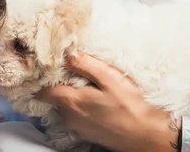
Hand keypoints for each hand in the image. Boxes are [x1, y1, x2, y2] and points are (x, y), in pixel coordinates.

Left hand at [36, 52, 181, 151]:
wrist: (146, 134)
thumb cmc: (130, 105)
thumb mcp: (110, 78)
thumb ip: (85, 65)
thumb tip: (67, 53)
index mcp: (71, 101)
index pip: (44, 91)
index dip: (43, 80)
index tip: (48, 71)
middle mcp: (69, 117)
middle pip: (57, 99)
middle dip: (63, 87)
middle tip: (77, 76)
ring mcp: (77, 129)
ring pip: (67, 109)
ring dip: (74, 100)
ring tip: (91, 90)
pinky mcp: (87, 136)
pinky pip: (77, 119)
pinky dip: (82, 111)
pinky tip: (98, 106)